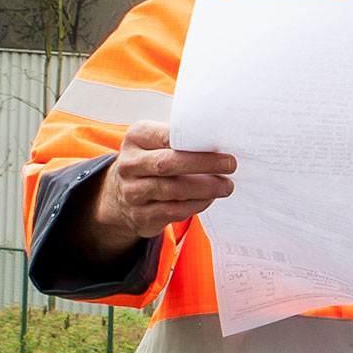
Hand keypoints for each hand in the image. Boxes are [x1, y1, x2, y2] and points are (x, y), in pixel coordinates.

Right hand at [74, 121, 235, 259]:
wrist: (121, 194)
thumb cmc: (151, 160)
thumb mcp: (156, 142)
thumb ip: (180, 139)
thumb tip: (220, 140)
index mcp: (136, 138)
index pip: (166, 136)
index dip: (194, 141)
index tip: (221, 147)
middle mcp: (129, 164)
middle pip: (168, 164)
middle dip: (204, 164)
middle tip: (230, 165)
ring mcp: (132, 192)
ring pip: (173, 190)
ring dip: (205, 188)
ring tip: (226, 186)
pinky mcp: (140, 216)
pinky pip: (173, 211)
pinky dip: (196, 205)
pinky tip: (209, 199)